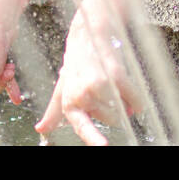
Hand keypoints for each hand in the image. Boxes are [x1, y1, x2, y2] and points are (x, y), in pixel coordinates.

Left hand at [35, 17, 140, 145]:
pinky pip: (134, 98)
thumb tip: (41, 129)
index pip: (82, 126)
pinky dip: (137, 100)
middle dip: (113, 109)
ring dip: (124, 102)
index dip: (93, 138)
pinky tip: (133, 95)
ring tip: (113, 84)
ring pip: (122, 110)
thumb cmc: (76, 61)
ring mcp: (98, 85)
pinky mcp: (115, 75)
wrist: (89, 32)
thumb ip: (54, 111)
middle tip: (104, 89)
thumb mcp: (62, 86)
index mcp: (69, 101)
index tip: (103, 147)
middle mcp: (81, 94)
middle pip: (110, 120)